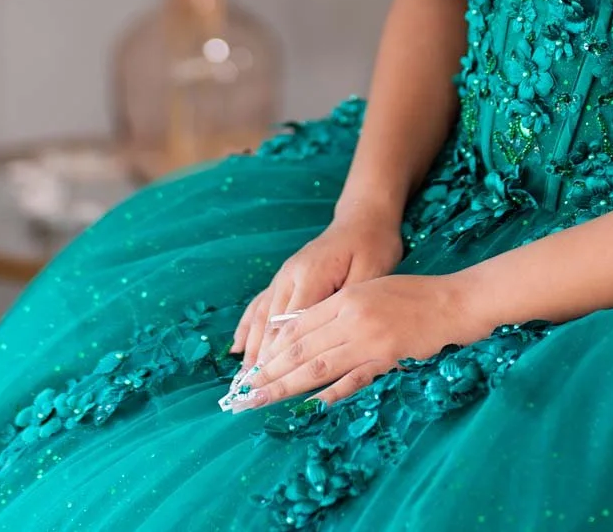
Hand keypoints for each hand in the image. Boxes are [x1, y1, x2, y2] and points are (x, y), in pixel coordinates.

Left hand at [222, 271, 486, 409]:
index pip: (298, 326)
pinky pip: (352, 379)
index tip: (252, 366)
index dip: (272, 348)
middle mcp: (351, 318)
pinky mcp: (387, 359)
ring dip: (287, 385)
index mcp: (346, 299)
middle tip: (245, 392)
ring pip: (318, 365)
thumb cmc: (413, 294)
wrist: (454, 301)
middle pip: (301, 347)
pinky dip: (329, 393)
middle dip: (270, 371)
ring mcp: (369, 340)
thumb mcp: (370, 290)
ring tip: (263, 400)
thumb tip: (300, 328)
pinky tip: (308, 405)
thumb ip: (338, 309)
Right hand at [230, 208, 403, 374]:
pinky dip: (248, 327)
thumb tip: (327, 335)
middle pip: (270, 326)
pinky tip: (238, 347)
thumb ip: (346, 304)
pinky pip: (261, 304)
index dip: (279, 359)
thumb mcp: (371, 272)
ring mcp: (284, 276)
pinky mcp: (285, 277)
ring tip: (243, 380)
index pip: (289, 327)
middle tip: (251, 394)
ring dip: (252, 350)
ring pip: (262, 317)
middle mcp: (290, 276)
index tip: (271, 387)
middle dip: (261, 362)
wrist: (364, 218)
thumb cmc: (373, 245)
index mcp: (311, 277)